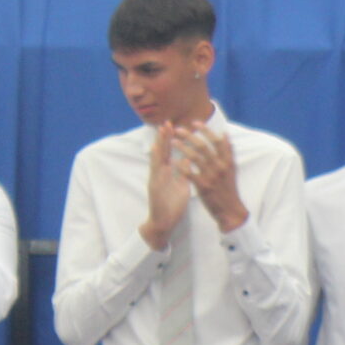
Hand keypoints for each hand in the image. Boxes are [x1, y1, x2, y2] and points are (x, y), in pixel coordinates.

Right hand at [141, 124, 192, 250]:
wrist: (163, 222)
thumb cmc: (171, 205)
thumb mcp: (181, 185)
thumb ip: (184, 172)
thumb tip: (189, 160)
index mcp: (166, 172)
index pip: (168, 153)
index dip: (170, 140)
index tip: (173, 126)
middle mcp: (159, 173)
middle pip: (161, 152)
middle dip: (164, 137)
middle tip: (166, 122)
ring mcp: (156, 178)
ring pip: (157, 158)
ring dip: (159, 144)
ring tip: (161, 131)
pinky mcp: (155, 186)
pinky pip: (156, 172)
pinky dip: (156, 160)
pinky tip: (157, 151)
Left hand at [173, 124, 247, 233]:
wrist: (230, 211)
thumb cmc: (229, 189)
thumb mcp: (232, 169)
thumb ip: (228, 152)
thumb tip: (224, 134)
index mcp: (228, 162)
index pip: (217, 141)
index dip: (206, 130)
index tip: (195, 122)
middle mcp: (220, 167)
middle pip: (203, 146)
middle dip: (189, 136)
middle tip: (178, 130)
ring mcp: (212, 176)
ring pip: (194, 157)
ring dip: (182, 147)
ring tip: (172, 141)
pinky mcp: (203, 186)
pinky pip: (189, 172)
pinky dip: (180, 165)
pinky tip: (171, 160)